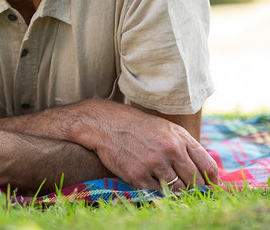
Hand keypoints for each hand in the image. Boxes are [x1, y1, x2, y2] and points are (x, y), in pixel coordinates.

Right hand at [73, 100, 218, 190]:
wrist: (105, 124)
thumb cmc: (138, 127)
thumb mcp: (166, 129)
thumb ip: (186, 147)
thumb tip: (205, 172)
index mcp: (180, 138)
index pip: (208, 166)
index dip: (211, 181)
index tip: (209, 188)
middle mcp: (169, 150)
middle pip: (194, 182)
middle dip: (193, 188)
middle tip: (188, 190)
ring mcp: (153, 163)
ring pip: (177, 189)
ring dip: (174, 191)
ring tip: (166, 184)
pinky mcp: (137, 174)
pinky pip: (156, 192)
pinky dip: (156, 190)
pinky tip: (150, 181)